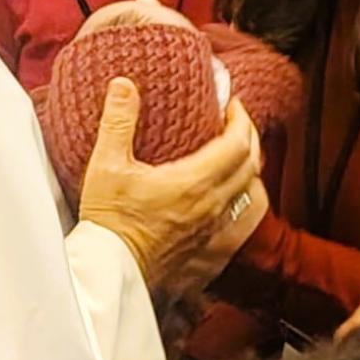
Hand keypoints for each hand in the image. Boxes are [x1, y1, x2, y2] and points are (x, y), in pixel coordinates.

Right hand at [78, 77, 260, 290]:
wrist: (109, 275)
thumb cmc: (108, 222)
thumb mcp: (106, 165)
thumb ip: (118, 121)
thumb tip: (124, 84)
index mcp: (194, 182)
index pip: (238, 144)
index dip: (241, 119)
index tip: (231, 104)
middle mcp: (212, 208)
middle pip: (251, 166)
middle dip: (248, 137)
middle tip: (233, 122)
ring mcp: (214, 234)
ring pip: (252, 196)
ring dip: (250, 171)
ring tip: (236, 157)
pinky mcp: (211, 255)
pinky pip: (243, 227)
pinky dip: (245, 206)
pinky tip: (233, 201)